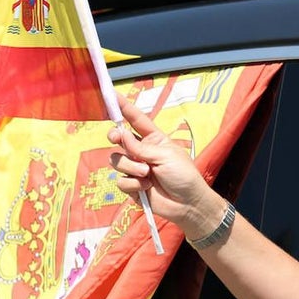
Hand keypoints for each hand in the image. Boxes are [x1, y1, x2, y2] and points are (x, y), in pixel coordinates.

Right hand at [108, 99, 226, 238]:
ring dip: (131, 166)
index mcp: (153, 139)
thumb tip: (121, 134)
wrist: (188, 204)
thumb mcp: (165, 155)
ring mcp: (135, 169)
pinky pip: (121, 181)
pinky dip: (133, 184)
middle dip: (115, 136)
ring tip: (148, 174)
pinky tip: (146, 188)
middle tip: (116, 138)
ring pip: (117, 161)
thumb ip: (141, 147)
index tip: (110, 94)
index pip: (135, 120)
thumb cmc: (184, 175)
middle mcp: (141, 152)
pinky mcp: (132, 186)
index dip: (123, 107)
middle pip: (118, 139)